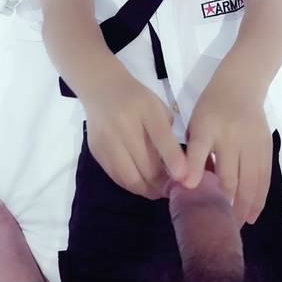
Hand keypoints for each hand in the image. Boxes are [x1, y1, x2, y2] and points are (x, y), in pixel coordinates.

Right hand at [84, 67, 187, 200]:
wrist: (102, 89)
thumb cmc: (137, 99)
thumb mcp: (157, 108)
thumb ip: (168, 134)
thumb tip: (179, 168)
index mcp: (145, 109)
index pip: (161, 137)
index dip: (174, 160)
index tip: (185, 178)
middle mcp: (123, 125)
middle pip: (145, 164)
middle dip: (162, 183)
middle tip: (174, 190)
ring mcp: (107, 140)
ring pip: (130, 177)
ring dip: (148, 189)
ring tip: (160, 192)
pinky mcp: (96, 151)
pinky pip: (117, 177)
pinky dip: (132, 185)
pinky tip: (143, 185)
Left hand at [181, 78, 272, 227]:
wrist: (241, 86)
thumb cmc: (212, 107)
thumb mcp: (195, 125)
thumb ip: (192, 153)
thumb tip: (186, 185)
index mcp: (207, 129)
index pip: (199, 154)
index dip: (195, 177)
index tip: (192, 202)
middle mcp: (232, 137)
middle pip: (231, 177)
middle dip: (225, 205)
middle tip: (219, 228)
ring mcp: (252, 143)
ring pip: (251, 181)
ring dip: (245, 206)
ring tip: (237, 226)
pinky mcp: (266, 147)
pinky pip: (264, 176)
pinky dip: (259, 197)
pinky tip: (253, 213)